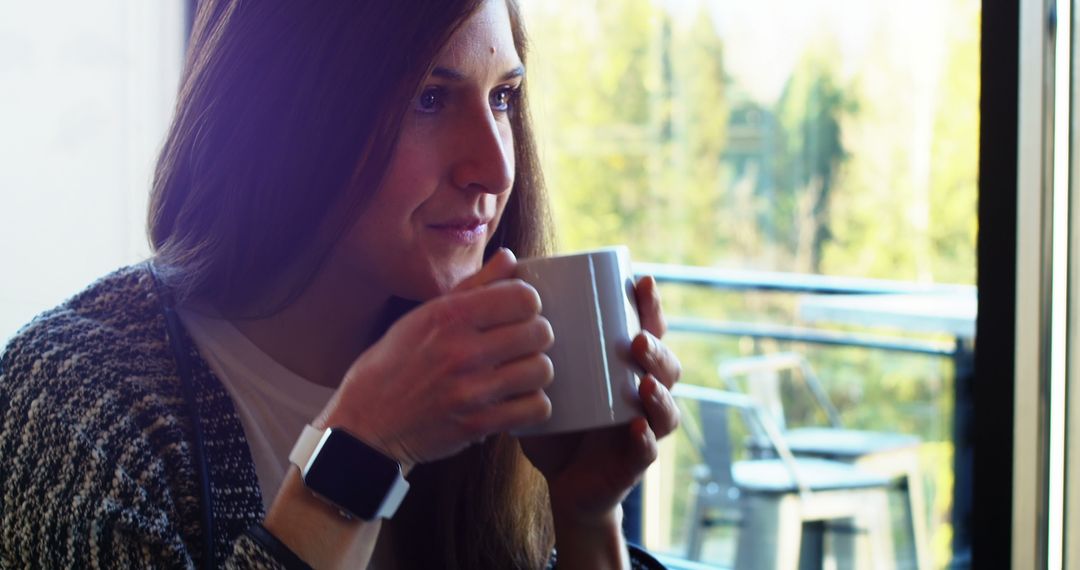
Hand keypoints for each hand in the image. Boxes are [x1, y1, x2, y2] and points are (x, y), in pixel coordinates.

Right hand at [315, 248, 554, 469]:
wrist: (365, 425)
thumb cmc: (393, 366)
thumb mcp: (422, 317)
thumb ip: (472, 287)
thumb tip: (508, 258)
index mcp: (448, 317)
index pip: (523, 297)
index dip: (527, 302)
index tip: (518, 311)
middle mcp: (461, 351)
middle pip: (539, 331)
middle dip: (535, 335)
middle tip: (521, 342)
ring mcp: (471, 391)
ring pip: (542, 369)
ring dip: (535, 370)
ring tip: (519, 371)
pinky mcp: (478, 425)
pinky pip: (536, 408)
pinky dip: (532, 404)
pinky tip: (516, 398)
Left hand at [520, 275, 680, 523]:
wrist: (557, 478)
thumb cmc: (552, 415)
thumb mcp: (535, 369)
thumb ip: (521, 322)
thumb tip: (506, 260)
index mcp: (625, 367)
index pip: (648, 330)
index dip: (651, 307)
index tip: (642, 281)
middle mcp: (642, 393)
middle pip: (666, 365)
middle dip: (657, 349)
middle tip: (637, 339)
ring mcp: (641, 427)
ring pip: (666, 407)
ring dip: (660, 393)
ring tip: (643, 381)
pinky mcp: (632, 463)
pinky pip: (647, 451)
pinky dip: (644, 440)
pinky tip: (635, 427)